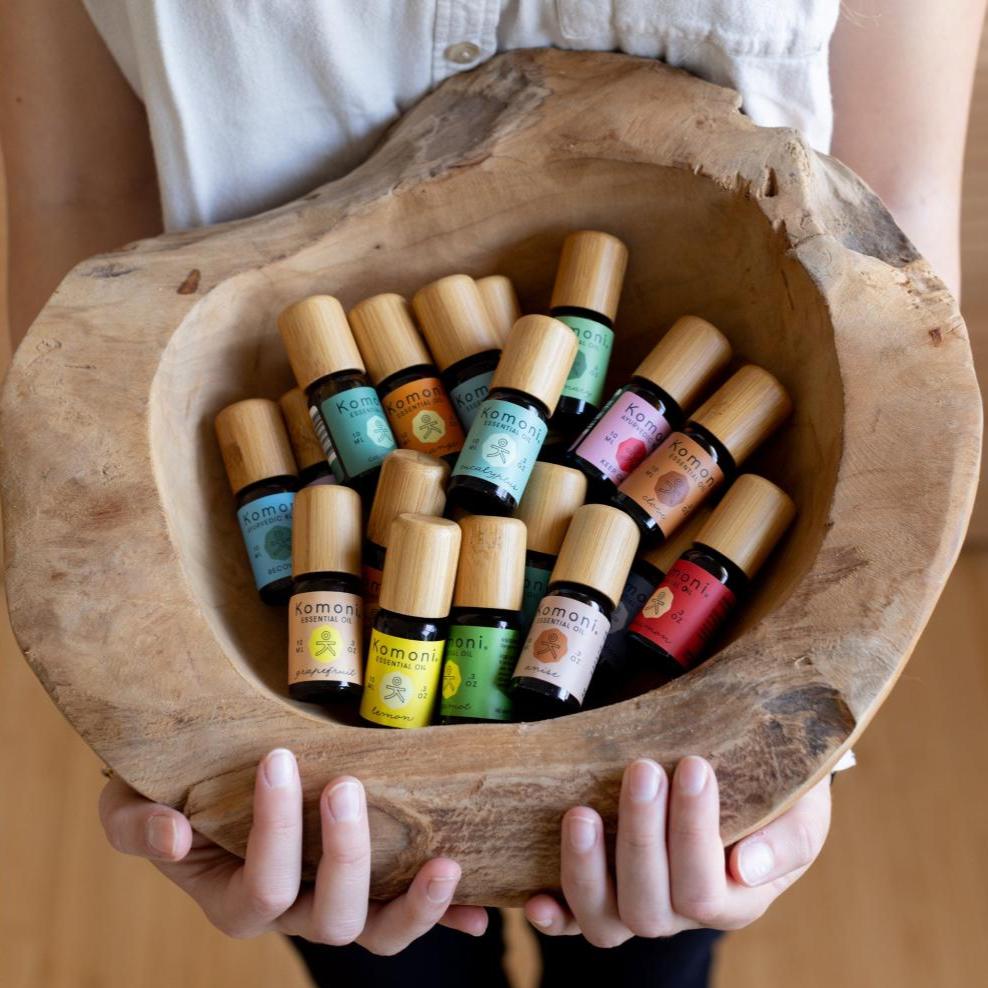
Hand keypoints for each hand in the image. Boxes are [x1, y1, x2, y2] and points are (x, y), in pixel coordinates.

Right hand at [99, 749, 487, 952]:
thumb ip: (137, 824)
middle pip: (329, 916)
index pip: (261, 886)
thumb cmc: (171, 791)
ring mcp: (336, 900)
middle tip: (348, 786)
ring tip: (447, 864)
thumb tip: (173, 832)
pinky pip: (410, 915)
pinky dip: (447, 915)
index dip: (272, 831)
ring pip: (378, 931)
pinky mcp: (372, 884)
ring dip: (416, 904)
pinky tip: (481, 908)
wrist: (209, 781)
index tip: (279, 757)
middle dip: (345, 854)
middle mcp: (293, 911)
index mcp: (237, 899)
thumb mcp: (131, 804)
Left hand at [525, 756, 830, 945]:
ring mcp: (635, 905)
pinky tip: (536, 897)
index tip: (694, 764)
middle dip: (642, 834)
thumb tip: (744, 868)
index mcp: (735, 900)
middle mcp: (680, 913)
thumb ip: (787, 838)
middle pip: (651, 904)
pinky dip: (552, 914)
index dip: (696, 832)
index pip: (707, 889)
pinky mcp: (599, 890)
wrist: (743, 773)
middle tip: (642, 768)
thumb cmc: (774, 791)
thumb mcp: (801, 809)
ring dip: (585, 869)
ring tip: (580, 813)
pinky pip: (571, 919)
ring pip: (605, 920)